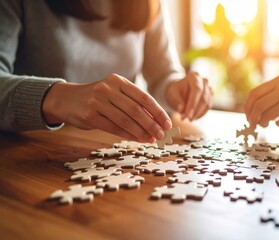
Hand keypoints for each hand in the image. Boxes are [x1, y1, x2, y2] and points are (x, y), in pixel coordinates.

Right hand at [42, 74, 171, 141]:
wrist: (66, 99)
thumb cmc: (98, 98)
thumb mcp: (114, 93)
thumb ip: (132, 103)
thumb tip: (156, 121)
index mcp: (118, 81)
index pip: (144, 97)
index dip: (158, 111)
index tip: (168, 123)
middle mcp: (108, 89)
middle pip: (136, 109)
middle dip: (151, 124)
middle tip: (161, 135)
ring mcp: (97, 101)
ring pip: (125, 120)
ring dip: (141, 132)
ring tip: (151, 139)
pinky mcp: (90, 115)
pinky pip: (113, 128)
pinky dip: (128, 135)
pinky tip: (137, 139)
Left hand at [166, 72, 212, 120]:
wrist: (182, 90)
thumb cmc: (177, 90)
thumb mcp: (173, 93)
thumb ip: (177, 100)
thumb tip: (182, 109)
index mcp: (194, 76)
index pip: (197, 90)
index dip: (193, 103)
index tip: (187, 114)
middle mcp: (204, 81)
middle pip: (203, 97)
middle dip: (195, 111)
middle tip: (186, 119)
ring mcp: (209, 88)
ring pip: (207, 103)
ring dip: (198, 114)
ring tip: (188, 119)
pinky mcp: (211, 96)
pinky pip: (208, 107)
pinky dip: (201, 114)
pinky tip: (194, 118)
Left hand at [244, 75, 278, 127]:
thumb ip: (270, 92)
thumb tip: (250, 108)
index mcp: (278, 80)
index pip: (254, 93)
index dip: (247, 106)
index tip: (247, 115)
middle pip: (259, 106)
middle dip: (252, 118)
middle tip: (252, 124)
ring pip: (267, 116)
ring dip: (263, 123)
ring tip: (265, 124)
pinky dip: (277, 124)